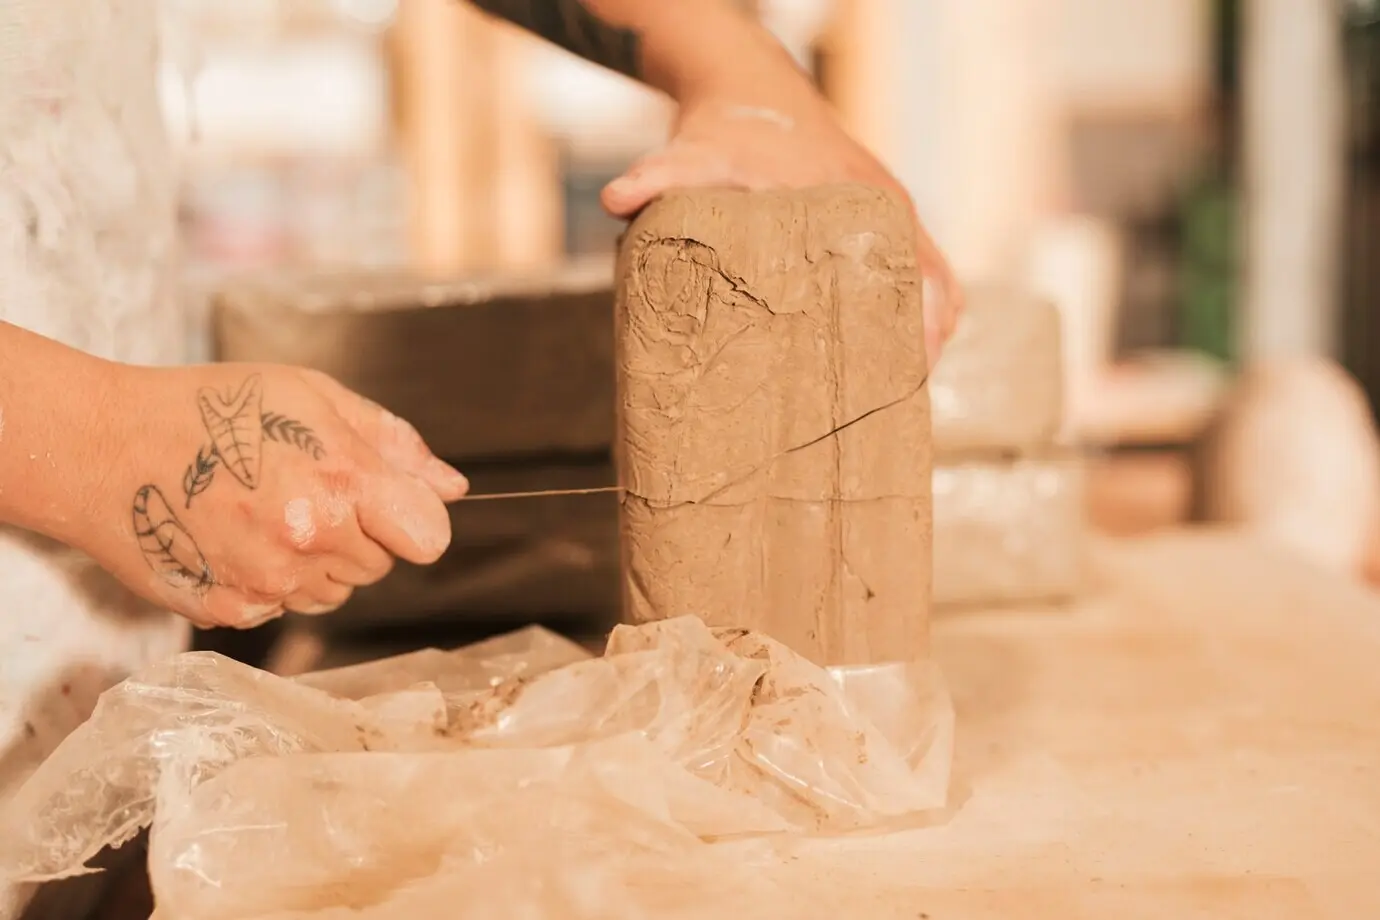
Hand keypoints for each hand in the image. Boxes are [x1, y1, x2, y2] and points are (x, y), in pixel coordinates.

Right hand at [79, 364, 467, 628]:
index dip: (413, 515)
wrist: (102, 448)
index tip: (388, 500)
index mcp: (341, 482)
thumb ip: (391, 443)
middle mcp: (310, 541)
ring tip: (265, 510)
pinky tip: (236, 537)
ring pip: (336, 591)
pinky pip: (286, 608)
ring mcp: (269, 584)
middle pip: (382, 564)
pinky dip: (273, 581)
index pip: (430, 536)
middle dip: (360, 531)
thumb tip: (452, 486)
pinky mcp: (232, 611)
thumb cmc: (209, 410)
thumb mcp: (310, 394)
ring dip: (319, 560)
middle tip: (302, 489)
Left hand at [601, 83, 962, 370]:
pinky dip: (905, 317)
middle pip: (934, 292)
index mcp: (865, 201)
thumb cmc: (729, 131)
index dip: (923, 329)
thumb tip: (615, 198)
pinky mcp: (869, 232)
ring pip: (927, 289)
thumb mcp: (696, 153)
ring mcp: (883, 222)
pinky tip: (873, 363)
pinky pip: (909, 279)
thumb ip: (660, 177)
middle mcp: (886, 212)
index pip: (922, 275)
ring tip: (886, 398)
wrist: (749, 94)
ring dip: (916, 337)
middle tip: (889, 404)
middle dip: (920, 348)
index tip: (906, 376)